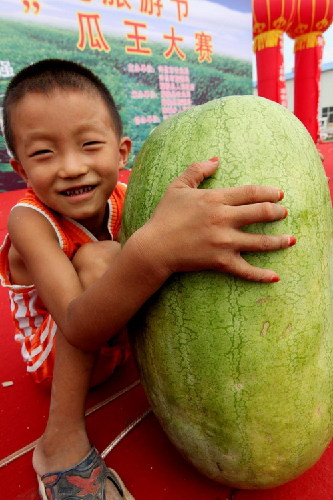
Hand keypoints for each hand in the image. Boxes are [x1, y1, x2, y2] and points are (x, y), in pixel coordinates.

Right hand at [137, 159, 294, 282]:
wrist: (155, 247)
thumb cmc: (165, 216)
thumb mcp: (177, 187)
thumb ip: (197, 170)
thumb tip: (215, 160)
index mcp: (216, 199)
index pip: (251, 193)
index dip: (268, 192)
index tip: (279, 194)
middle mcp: (224, 219)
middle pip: (261, 214)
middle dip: (277, 213)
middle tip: (284, 213)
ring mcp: (224, 242)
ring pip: (261, 242)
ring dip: (279, 241)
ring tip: (291, 240)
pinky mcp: (221, 261)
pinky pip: (246, 270)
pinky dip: (261, 275)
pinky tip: (275, 277)